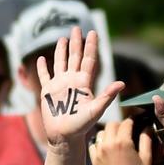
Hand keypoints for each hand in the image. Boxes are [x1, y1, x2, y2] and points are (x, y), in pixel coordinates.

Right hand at [37, 27, 123, 146]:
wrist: (64, 136)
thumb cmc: (81, 126)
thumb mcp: (96, 110)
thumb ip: (107, 96)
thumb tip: (122, 83)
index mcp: (83, 83)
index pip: (88, 60)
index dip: (91, 46)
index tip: (93, 32)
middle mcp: (72, 81)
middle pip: (75, 57)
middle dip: (76, 42)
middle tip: (76, 28)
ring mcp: (59, 85)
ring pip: (60, 63)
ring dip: (61, 51)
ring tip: (62, 39)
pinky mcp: (47, 91)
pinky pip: (45, 76)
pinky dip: (42, 67)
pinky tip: (41, 59)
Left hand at [89, 120, 151, 164]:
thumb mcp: (146, 158)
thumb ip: (146, 140)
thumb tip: (147, 127)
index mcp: (122, 142)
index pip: (126, 122)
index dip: (133, 120)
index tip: (136, 122)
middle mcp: (108, 144)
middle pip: (112, 124)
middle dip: (120, 125)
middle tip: (127, 131)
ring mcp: (99, 152)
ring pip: (101, 133)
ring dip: (109, 133)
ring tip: (117, 139)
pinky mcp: (94, 160)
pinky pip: (93, 144)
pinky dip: (99, 143)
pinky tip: (107, 148)